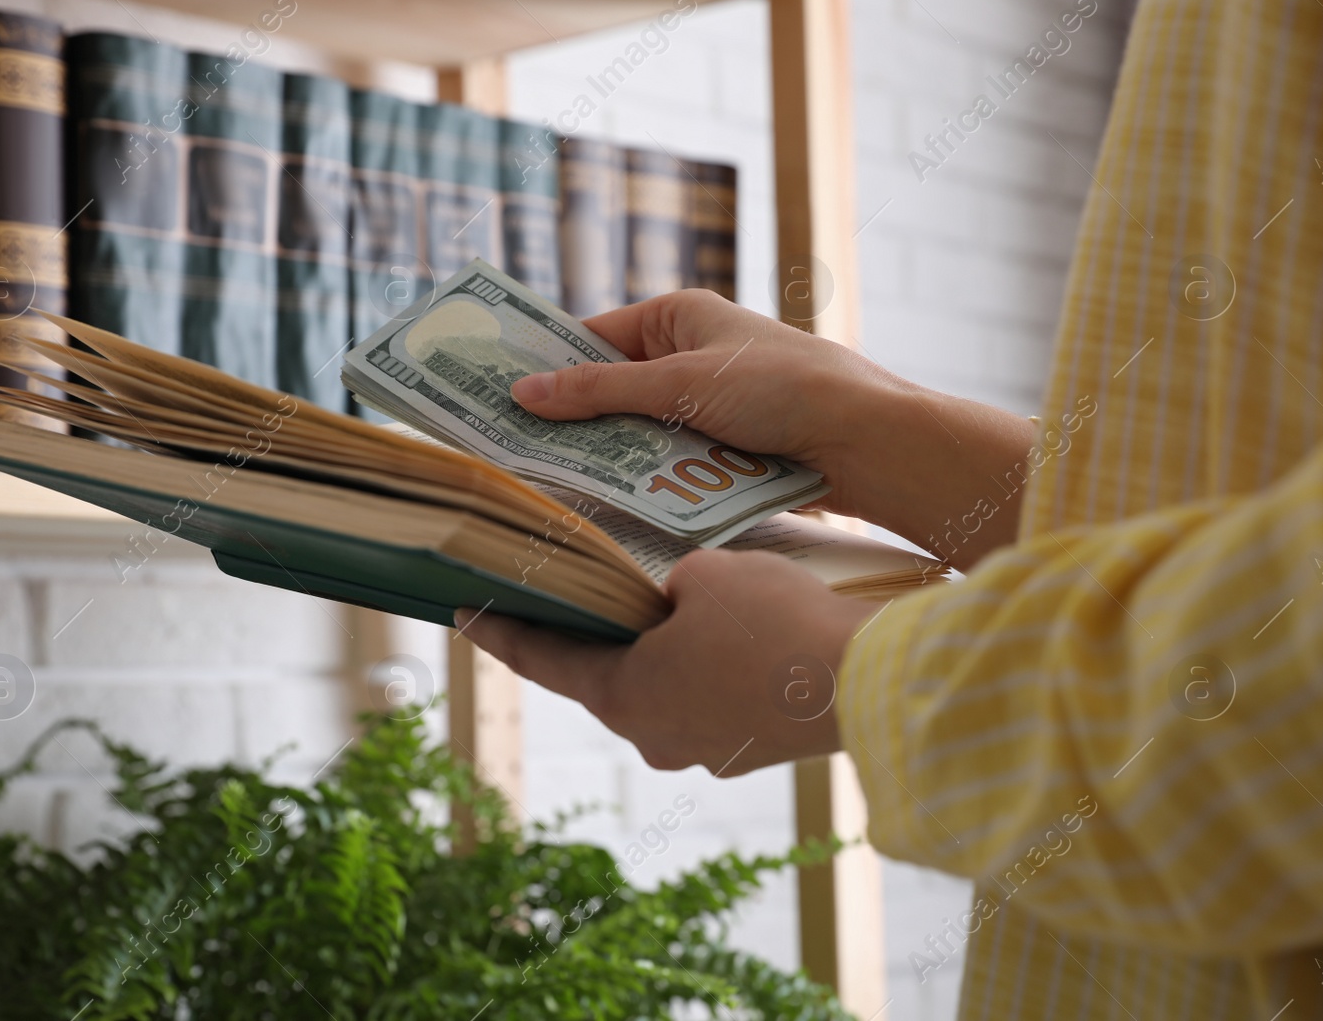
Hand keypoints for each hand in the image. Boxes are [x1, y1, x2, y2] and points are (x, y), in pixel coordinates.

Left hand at [455, 549, 882, 774]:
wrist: (862, 682)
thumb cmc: (772, 622)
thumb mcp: (706, 573)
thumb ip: (672, 582)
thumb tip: (680, 599)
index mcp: (623, 695)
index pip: (542, 658)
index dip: (499, 631)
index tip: (460, 613)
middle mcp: (653, 734)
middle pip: (606, 674)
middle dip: (598, 631)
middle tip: (581, 588)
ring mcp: (704, 749)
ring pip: (665, 685)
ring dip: (664, 648)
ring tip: (678, 600)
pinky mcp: (749, 748)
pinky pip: (712, 697)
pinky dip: (710, 665)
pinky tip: (736, 631)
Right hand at [512, 290, 1036, 568]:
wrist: (867, 440)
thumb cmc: (780, 389)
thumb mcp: (679, 385)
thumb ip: (598, 393)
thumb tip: (523, 393)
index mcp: (680, 315)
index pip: (593, 337)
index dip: (547, 365)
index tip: (495, 397)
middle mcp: (693, 353)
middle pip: (612, 389)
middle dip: (574, 420)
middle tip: (513, 453)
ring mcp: (712, 404)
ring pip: (639, 432)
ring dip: (610, 456)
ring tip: (552, 486)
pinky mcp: (729, 447)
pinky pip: (670, 461)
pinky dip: (647, 479)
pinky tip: (613, 506)